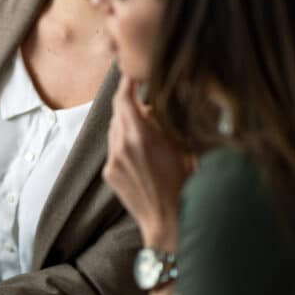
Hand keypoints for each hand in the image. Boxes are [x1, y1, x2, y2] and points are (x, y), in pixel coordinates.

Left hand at [103, 75, 194, 249]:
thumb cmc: (185, 186)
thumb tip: (167, 101)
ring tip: (148, 125)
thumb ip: (170, 122)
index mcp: (140, 137)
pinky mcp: (109, 172)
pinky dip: (125, 140)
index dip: (127, 82)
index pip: (124, 98)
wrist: (169, 222)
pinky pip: (114, 147)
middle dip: (130, 101)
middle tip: (146, 95)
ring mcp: (112, 160)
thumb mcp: (185, 148)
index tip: (133, 72)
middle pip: (118, 111)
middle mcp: (121, 146)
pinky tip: (142, 148)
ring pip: (115, 129)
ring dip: (128, 122)